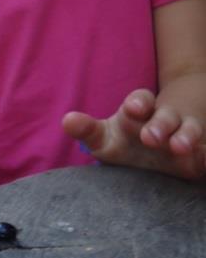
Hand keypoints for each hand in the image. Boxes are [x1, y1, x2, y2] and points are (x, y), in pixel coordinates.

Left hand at [63, 88, 205, 178]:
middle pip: (165, 116)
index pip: (141, 101)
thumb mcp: (105, 136)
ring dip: (186, 136)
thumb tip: (66, 121)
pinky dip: (205, 153)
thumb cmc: (127, 140)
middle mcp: (165, 120)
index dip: (138, 103)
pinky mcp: (200, 155)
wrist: (164, 144)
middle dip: (159, 124)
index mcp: (140, 112)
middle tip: (150, 137)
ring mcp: (185, 135)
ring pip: (189, 130)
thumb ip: (87, 130)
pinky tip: (203, 156)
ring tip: (180, 147)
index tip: (133, 109)